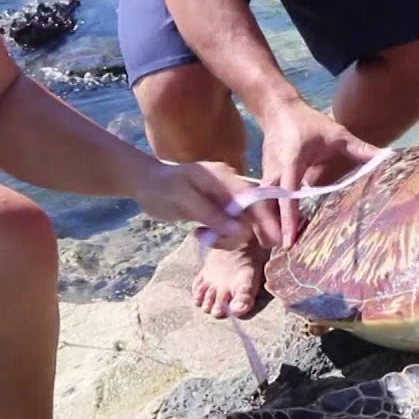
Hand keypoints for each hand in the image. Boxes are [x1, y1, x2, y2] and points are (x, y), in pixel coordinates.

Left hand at [132, 159, 280, 250]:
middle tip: (214, 241)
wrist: (145, 184)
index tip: (273, 239)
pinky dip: (219, 237)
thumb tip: (241, 230)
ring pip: (241, 226)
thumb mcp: (183, 198)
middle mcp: (230, 188)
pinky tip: (200, 233)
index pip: (255, 198)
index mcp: (225, 177)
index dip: (266, 218)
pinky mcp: (218, 212)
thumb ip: (211, 213)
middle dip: (239, 233)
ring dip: (226, 238)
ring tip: (202, 236)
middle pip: (251, 215)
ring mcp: (225, 200)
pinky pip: (229, 229)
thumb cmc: (161, 186)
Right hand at [260, 102, 380, 246]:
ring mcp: (266, 175)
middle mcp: (274, 171)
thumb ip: (360, 149)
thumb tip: (387, 158)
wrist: (278, 109)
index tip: (289, 238)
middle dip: (271, 228)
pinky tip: (278, 232)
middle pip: (266, 205)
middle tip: (284, 249)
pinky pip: (261, 202)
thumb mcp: (337, 134)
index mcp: (291, 161)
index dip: (287, 216)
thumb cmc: (308, 122)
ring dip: (266, 225)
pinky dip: (266, 217)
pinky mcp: (264, 178)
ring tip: (280, 246)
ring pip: (259, 206)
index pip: (286, 192)